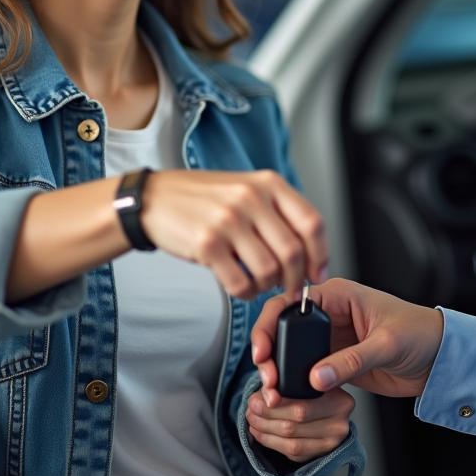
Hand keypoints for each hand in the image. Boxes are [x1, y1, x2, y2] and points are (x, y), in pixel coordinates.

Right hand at [141, 170, 327, 299]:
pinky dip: (245, 292)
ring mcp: (228, 220)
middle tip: (290, 289)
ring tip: (259, 282)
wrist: (155, 198)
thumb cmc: (206, 198)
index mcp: (268, 183)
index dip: (321, 254)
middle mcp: (251, 198)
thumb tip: (311, 255)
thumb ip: (278, 213)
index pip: (312, 222)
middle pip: (293, 252)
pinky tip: (240, 285)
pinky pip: (240, 283)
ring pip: (269, 271)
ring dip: (268, 286)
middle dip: (296, 279)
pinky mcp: (207, 244)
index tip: (317, 272)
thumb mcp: (248, 189)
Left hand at [245, 387, 354, 462]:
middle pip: (296, 422)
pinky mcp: (321, 454)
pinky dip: (270, 442)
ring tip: (252, 419)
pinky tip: (260, 432)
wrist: (329, 406)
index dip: (275, 403)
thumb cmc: (314, 386)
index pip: (302, 404)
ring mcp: (332, 442)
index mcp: (341, 399)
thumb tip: (265, 393)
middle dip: (267, 415)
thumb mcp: (308, 376)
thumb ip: (289, 380)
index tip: (257, 397)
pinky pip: (292, 452)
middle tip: (251, 407)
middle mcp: (340, 423)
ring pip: (291, 440)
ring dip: (265, 430)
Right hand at [251, 278, 443, 404]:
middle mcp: (328, 314)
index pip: (290, 302)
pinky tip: (290, 398)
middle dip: (269, 352)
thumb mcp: (387, 344)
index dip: (270, 324)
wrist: (440, 359)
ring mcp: (329, 340)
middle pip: (283, 328)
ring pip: (290, 353)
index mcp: (337, 295)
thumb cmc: (420, 334)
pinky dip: (295, 385)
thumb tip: (316, 377)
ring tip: (274, 393)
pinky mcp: (334, 363)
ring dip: (280, 372)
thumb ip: (351, 360)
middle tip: (267, 379)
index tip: (263, 352)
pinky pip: (306, 373)